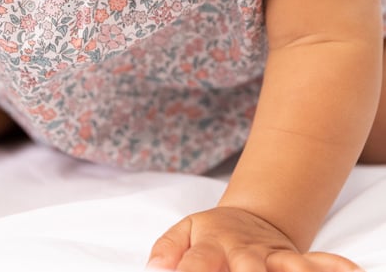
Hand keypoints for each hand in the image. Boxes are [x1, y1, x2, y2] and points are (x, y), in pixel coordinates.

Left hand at [147, 206, 361, 271]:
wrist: (246, 220)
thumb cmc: (209, 236)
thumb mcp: (183, 233)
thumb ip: (167, 248)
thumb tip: (154, 266)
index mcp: (209, 245)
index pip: (195, 264)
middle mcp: (242, 252)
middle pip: (246, 267)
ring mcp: (271, 256)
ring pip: (286, 265)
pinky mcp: (293, 259)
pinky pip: (318, 262)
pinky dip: (334, 267)